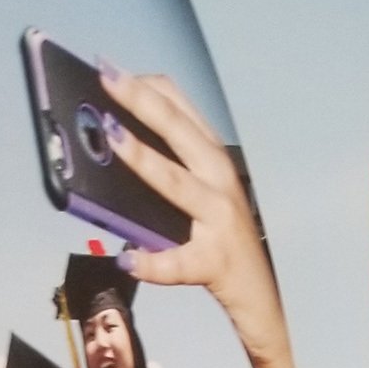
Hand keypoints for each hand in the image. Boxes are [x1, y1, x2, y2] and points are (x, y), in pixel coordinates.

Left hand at [98, 70, 289, 367]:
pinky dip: (151, 262)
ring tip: (113, 140)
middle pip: (178, 131)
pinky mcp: (214, 262)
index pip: (181, 107)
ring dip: (144, 159)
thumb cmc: (222, 241)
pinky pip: (178, 262)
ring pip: (177, 183)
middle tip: (106, 76)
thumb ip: (165, 171)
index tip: (109, 70)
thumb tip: (109, 148)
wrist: (262, 298)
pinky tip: (127, 258)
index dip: (145, 85)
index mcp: (213, 160)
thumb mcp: (200, 196)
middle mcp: (220, 181)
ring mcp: (219, 221)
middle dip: (140, 99)